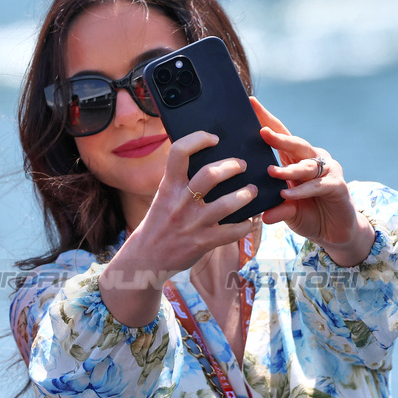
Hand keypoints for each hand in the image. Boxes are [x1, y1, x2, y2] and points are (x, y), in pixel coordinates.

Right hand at [102, 130, 257, 325]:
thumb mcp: (163, 197)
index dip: (198, 139)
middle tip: (242, 165)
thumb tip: (207, 160)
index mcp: (168, 187)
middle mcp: (180, 203)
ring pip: (228, 203)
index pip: (179, 152)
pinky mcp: (203, 242)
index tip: (213, 138)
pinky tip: (248, 221)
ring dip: (246, 194)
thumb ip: (180, 182)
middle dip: (232, 166)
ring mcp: (193, 223)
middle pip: (210, 175)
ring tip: (251, 191)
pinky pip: (233, 231)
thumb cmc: (158, 224)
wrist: (145, 259)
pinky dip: (245, 225)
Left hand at [252, 98, 374, 265]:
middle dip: (278, 137)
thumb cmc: (307, 214)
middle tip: (262, 132)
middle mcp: (312, 160)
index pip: (280, 135)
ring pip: (306, 165)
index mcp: (296, 159)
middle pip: (295, 143)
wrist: (333, 231)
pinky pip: (317, 185)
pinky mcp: (337, 186)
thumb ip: (274, 207)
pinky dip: (302, 190)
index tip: (251, 103)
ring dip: (288, 169)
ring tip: (271, 172)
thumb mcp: (285, 210)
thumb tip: (260, 214)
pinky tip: (288, 194)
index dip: (267, 119)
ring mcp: (327, 171)